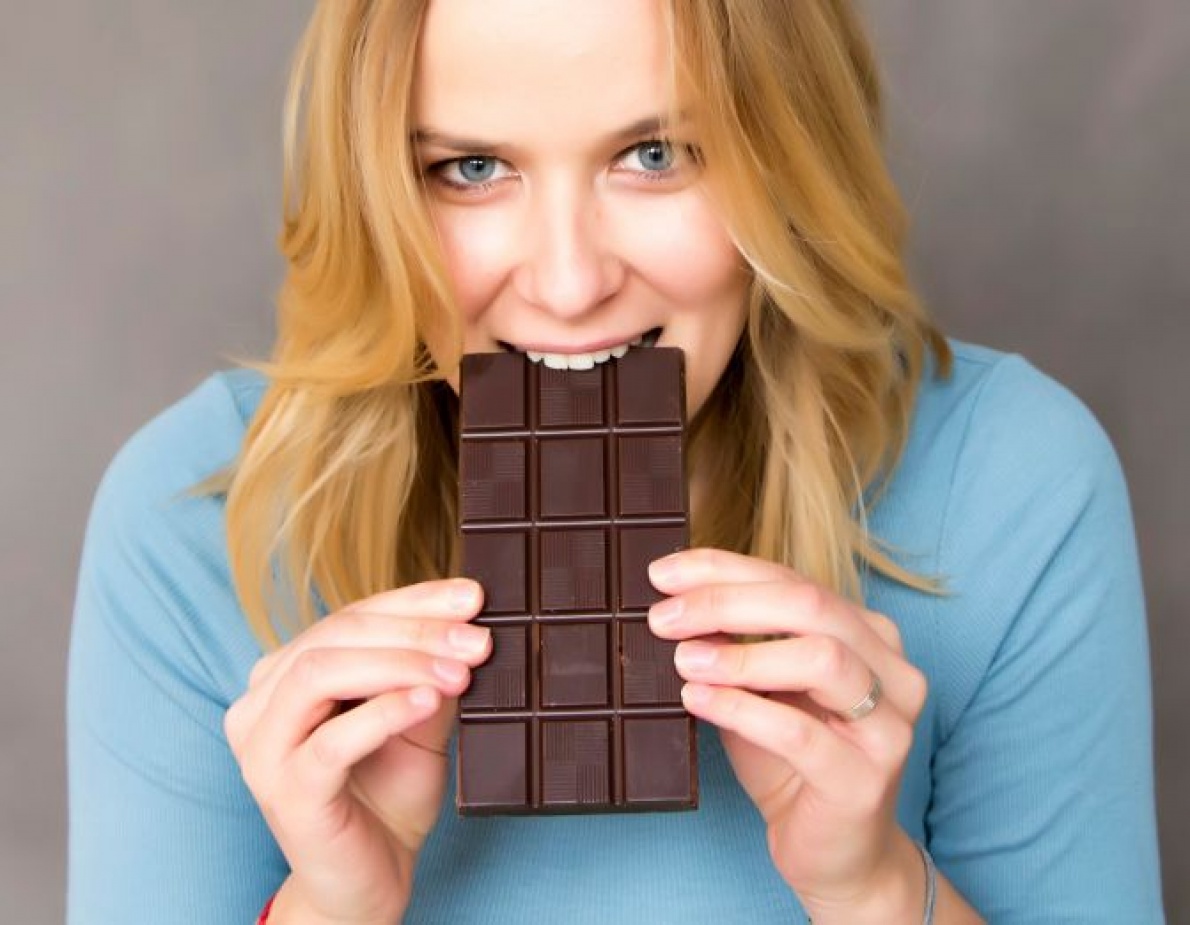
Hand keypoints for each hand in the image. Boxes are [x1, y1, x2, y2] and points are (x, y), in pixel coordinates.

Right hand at [224, 578, 490, 923]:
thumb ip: (429, 674)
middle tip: (477, 638)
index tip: (473, 596)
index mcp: (287, 674)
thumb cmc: (386, 796)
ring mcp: (264, 748)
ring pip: (322, 672)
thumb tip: (467, 625)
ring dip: (400, 663)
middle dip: (415, 630)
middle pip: (337, 635)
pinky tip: (428, 701)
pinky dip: (383, 712)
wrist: (368, 883)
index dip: (414, 600)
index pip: (351, 615)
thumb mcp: (418, 721)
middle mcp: (261, 702)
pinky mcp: (285, 791)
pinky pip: (330, 740)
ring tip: (459, 671)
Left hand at [647, 549, 928, 920]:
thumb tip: (674, 601)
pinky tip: (697, 699)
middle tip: (663, 617)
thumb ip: (733, 644)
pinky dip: (740, 709)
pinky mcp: (866, 778)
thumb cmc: (791, 762)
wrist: (835, 855)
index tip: (663, 573)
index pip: (792, 579)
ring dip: (740, 656)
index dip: (723, 570)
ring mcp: (888, 724)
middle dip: (726, 602)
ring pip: (819, 657)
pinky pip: (799, 732)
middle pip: (810, 604)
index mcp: (868, 634)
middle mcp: (892, 669)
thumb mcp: (758, 688)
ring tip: (683, 659)